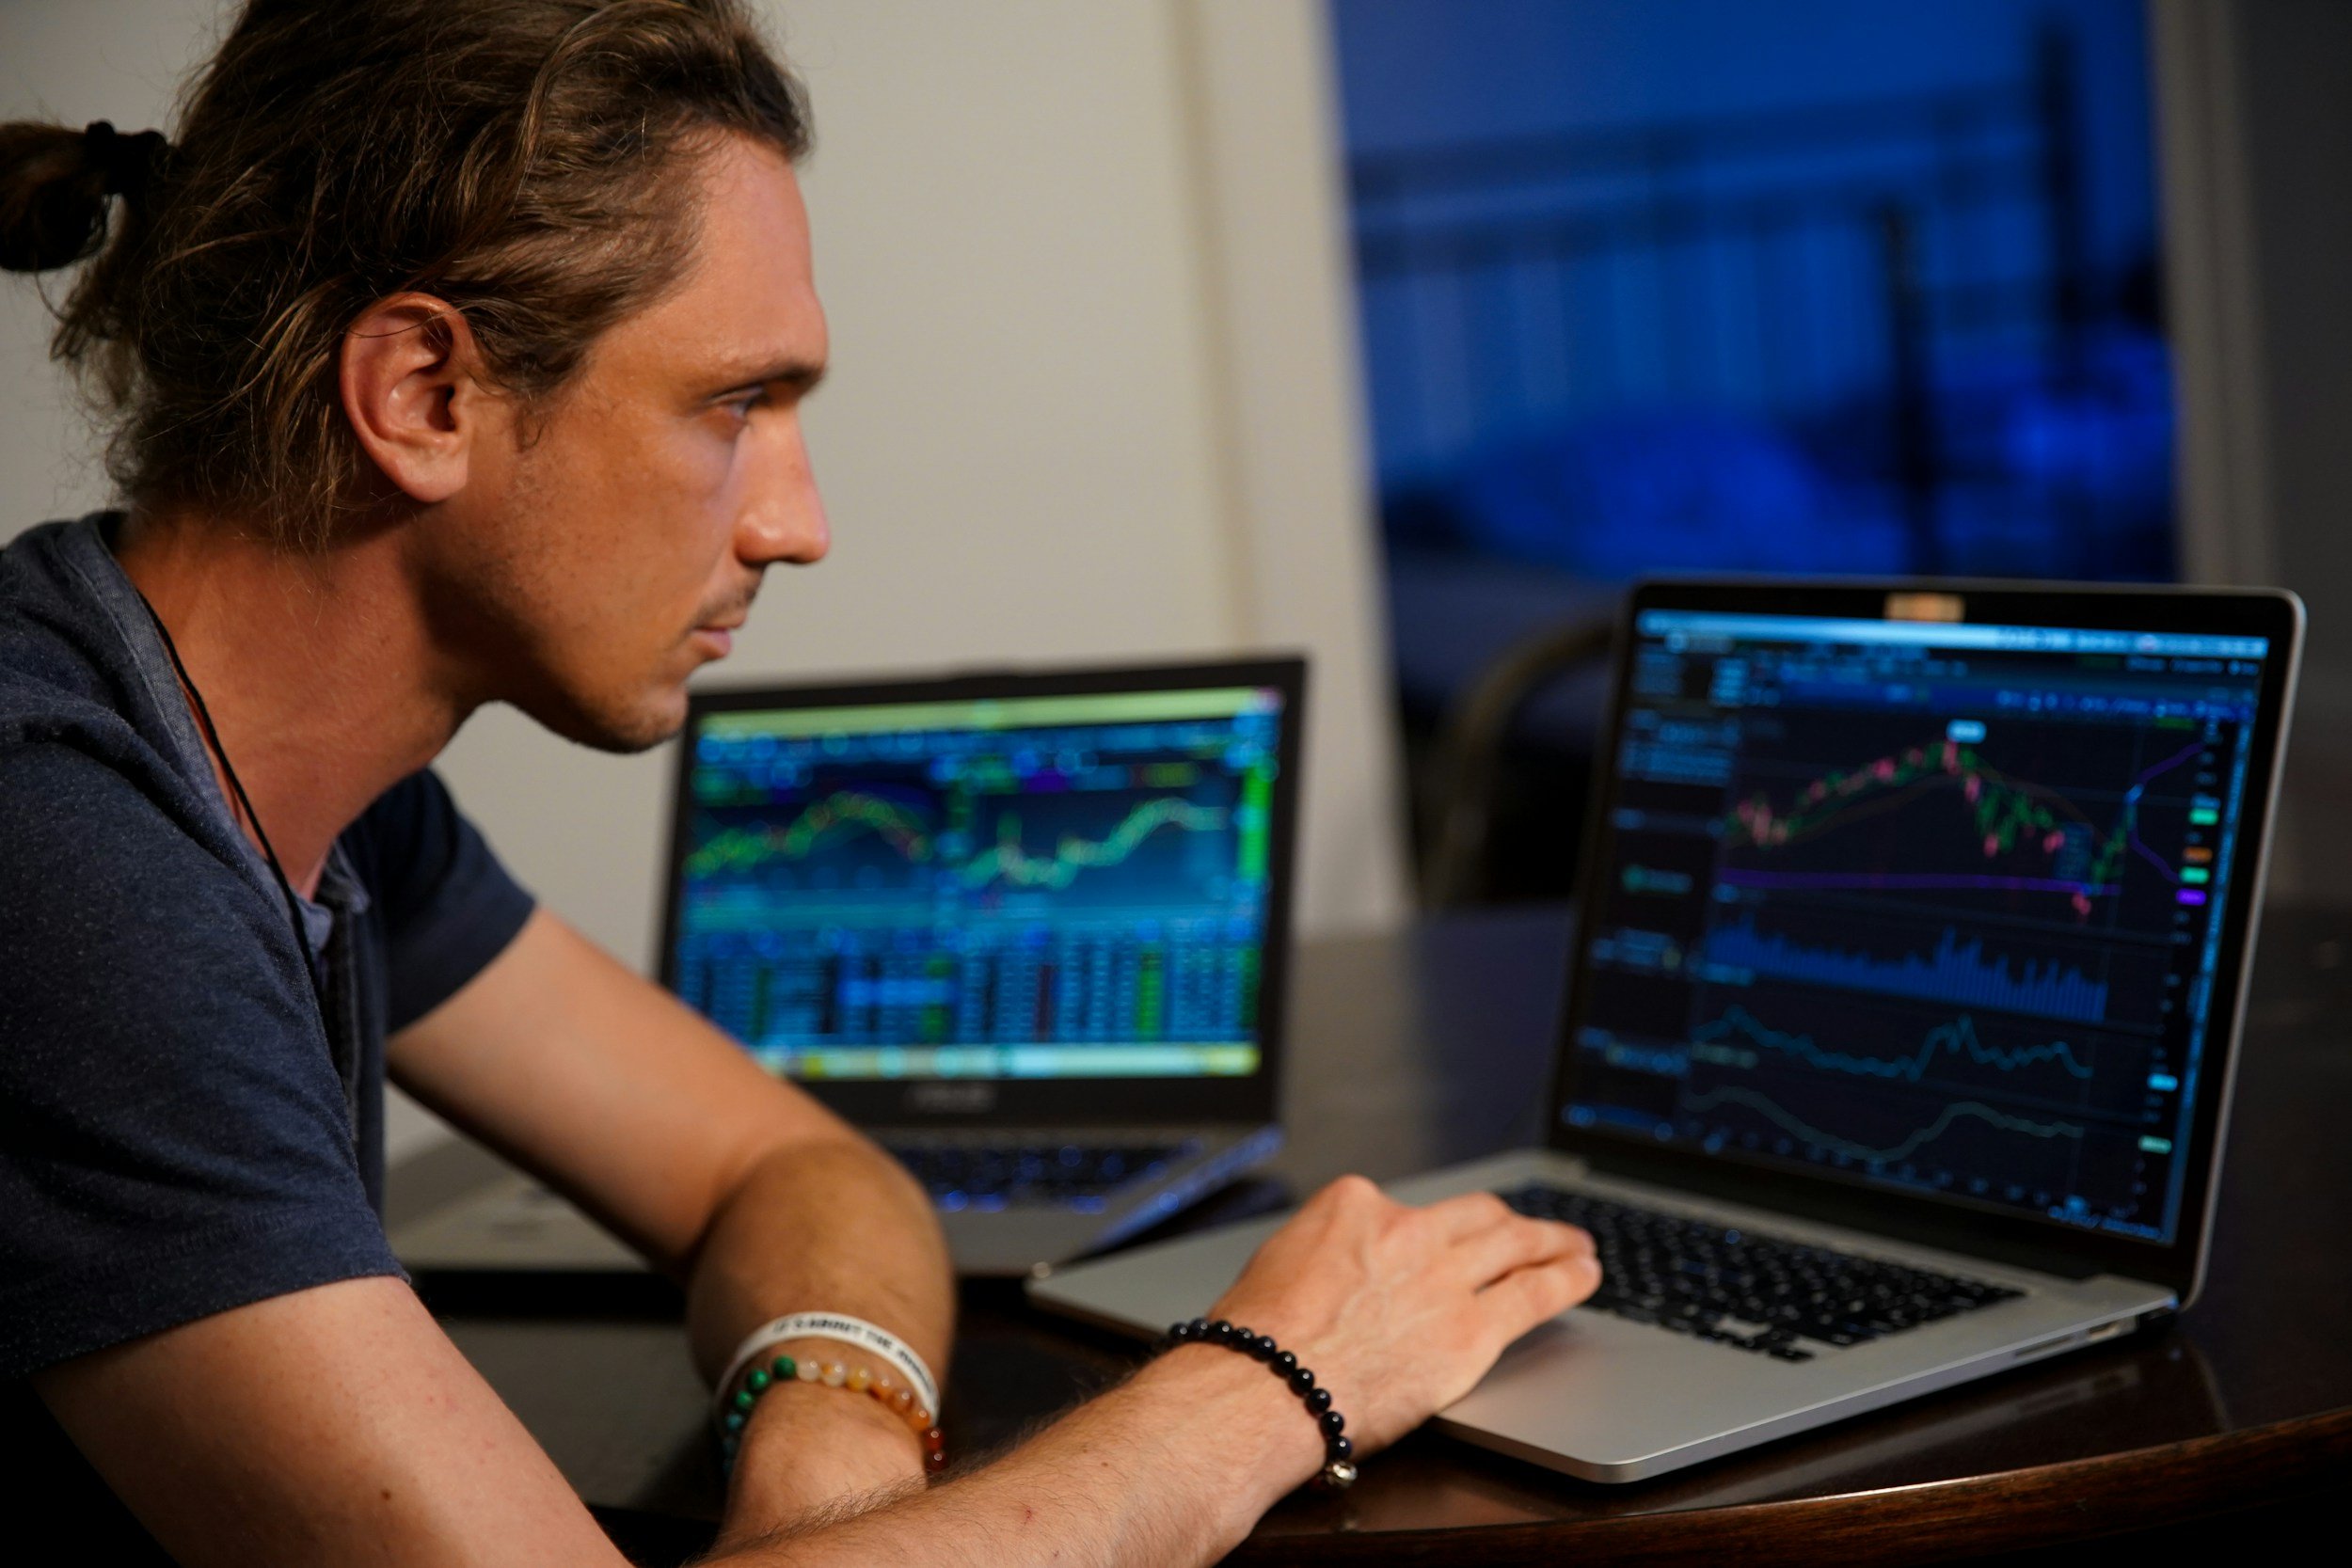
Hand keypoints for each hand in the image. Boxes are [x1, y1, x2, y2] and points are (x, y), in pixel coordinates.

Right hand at [1204, 1176, 1599, 1457]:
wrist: (1267, 1385)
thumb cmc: (1256, 1343)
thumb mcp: (1275, 1268)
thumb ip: (1320, 1261)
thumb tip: (1334, 1280)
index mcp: (1351, 1207)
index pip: (1398, 1209)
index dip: (1417, 1233)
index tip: (1427, 1247)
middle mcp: (1404, 1229)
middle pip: (1471, 1217)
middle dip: (1503, 1221)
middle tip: (1526, 1228)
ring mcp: (1444, 1276)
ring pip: (1513, 1244)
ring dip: (1549, 1240)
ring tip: (1574, 1243)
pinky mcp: (1471, 1328)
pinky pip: (1534, 1293)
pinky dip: (1566, 1278)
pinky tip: (1584, 1273)